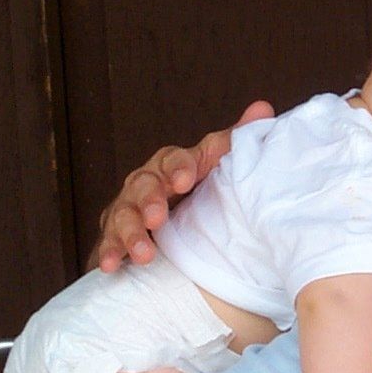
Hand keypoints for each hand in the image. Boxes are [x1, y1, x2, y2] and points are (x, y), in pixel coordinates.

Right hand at [95, 100, 273, 270]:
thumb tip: (263, 108)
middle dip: (148, 200)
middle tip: (157, 217)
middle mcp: (147, 184)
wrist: (179, 234)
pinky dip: (108, 252)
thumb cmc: (201, 194)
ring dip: (131, 233)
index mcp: (174, 166)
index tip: (186, 180)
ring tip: (144, 254)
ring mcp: (128, 210)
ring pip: (123, 215)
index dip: (179, 167)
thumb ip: (237, 143)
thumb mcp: (220, 169)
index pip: (174, 159)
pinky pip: (108, 243)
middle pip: (142, 184)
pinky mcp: (116, 238)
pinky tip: (110, 264)